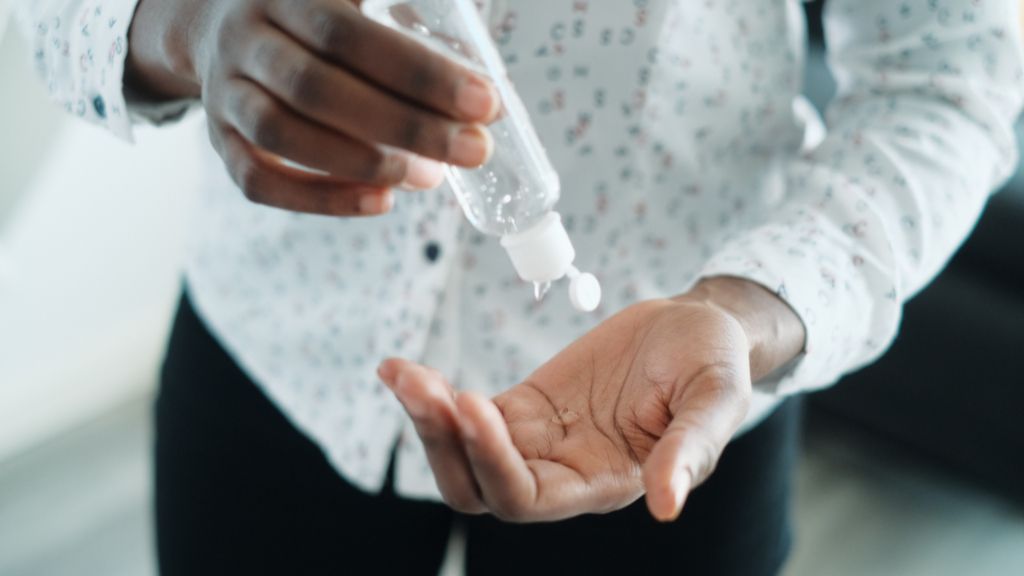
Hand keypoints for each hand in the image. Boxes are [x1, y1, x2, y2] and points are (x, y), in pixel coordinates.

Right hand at [126, 0, 499, 214]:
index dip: (419, 73)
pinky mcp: (218, 139)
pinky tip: (381, 202)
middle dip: (407, 126)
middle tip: (475, 150)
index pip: (350, 35)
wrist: (213, 19)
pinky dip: (321, 200)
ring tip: (430, 178)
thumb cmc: (316, 11)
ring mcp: (225, 92)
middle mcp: (247, 39)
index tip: (485, 104)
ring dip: (362, 164)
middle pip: (319, 89)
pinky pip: (258, 180)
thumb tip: (482, 76)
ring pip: (282, 135)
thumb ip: (402, 17)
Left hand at [378, 277, 804, 521]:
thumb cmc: (714, 364)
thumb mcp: (717, 399)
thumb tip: (667, 506)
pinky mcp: (524, 405)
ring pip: (461, 453)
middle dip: (442, 441)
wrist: (696, 329)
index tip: (473, 402)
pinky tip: (400, 369)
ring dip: (427, 420)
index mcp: (602, 482)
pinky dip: (431, 395)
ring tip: (400, 371)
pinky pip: (465, 412)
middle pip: (477, 487)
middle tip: (420, 384)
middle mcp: (561, 472)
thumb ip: (691, 450)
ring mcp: (537, 439)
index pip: (527, 498)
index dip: (492, 461)